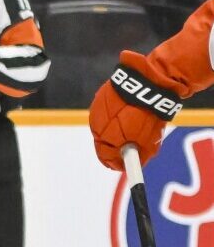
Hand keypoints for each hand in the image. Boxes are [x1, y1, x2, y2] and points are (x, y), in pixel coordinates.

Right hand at [89, 49, 184, 170]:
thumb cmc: (149, 113)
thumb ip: (141, 155)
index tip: (127, 165)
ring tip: (132, 123)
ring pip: (103, 128)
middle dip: (116, 145)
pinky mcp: (99, 99)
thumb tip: (136, 163)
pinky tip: (127, 110)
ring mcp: (96, 112)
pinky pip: (104, 114)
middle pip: (103, 143)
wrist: (146, 82)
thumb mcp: (150, 139)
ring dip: (114, 129)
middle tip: (132, 144)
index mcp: (107, 139)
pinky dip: (113, 116)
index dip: (117, 163)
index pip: (107, 159)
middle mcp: (97, 127)